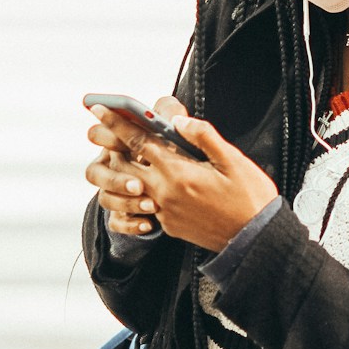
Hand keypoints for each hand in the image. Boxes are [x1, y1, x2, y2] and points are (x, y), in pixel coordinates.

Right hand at [85, 99, 170, 236]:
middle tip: (139, 185)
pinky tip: (150, 224)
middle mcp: (109, 165)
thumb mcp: (173, 123)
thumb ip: (169, 113)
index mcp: (115, 140)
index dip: (105, 138)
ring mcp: (114, 190)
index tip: (122, 142)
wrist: (189, 178)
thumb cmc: (174, 140)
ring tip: (152, 206)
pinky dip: (131, 224)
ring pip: (105, 199)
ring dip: (126, 202)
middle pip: (94, 173)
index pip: (97, 135)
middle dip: (115, 180)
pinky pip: (116, 222)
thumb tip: (172, 118)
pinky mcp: (123, 212)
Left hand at [87, 97, 277, 251]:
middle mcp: (165, 193)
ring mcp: (165, 212)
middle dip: (108, 145)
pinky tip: (146, 184)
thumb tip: (178, 121)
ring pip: (130, 188)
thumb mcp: (232, 159)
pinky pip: (145, 206)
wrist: (253, 239)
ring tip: (119, 156)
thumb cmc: (248, 196)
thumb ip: (203, 136)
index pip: (139, 141)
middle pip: (123, 165)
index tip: (99, 109)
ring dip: (121, 171)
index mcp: (178, 172)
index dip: (117, 123)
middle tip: (95, 130)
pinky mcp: (169, 226)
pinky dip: (139, 193)